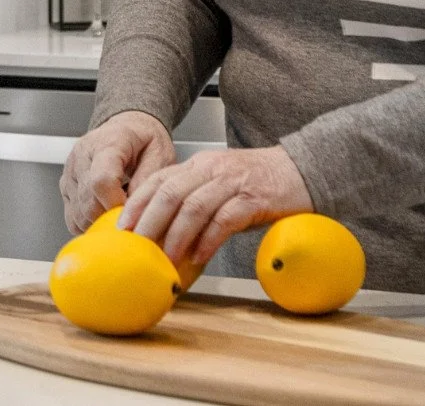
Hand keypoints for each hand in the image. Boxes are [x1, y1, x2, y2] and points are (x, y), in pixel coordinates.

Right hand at [60, 111, 175, 234]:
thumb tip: (134, 211)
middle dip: (110, 219)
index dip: (116, 206)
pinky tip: (104, 214)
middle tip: (130, 217)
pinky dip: (88, 223)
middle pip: (88, 202)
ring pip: (78, 213)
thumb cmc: (144, 140)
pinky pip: (71, 216)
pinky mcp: (65, 184)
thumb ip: (147, 181)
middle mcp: (83, 154)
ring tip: (118, 213)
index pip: (101, 180)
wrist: (128, 126)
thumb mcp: (159, 154)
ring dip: (99, 223)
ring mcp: (71, 170)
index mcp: (108, 143)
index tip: (131, 214)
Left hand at [119, 145, 311, 266]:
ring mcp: (232, 182)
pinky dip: (208, 240)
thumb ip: (196, 199)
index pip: (158, 179)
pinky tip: (199, 257)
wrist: (303, 170)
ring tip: (165, 259)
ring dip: (175, 235)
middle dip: (148, 221)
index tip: (121, 226)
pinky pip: (224, 219)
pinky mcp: (254, 198)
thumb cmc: (260, 182)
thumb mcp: (220, 183)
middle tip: (136, 246)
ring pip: (193, 206)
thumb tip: (167, 233)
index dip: (137, 202)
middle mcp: (211, 169)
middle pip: (169, 192)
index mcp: (200, 165)